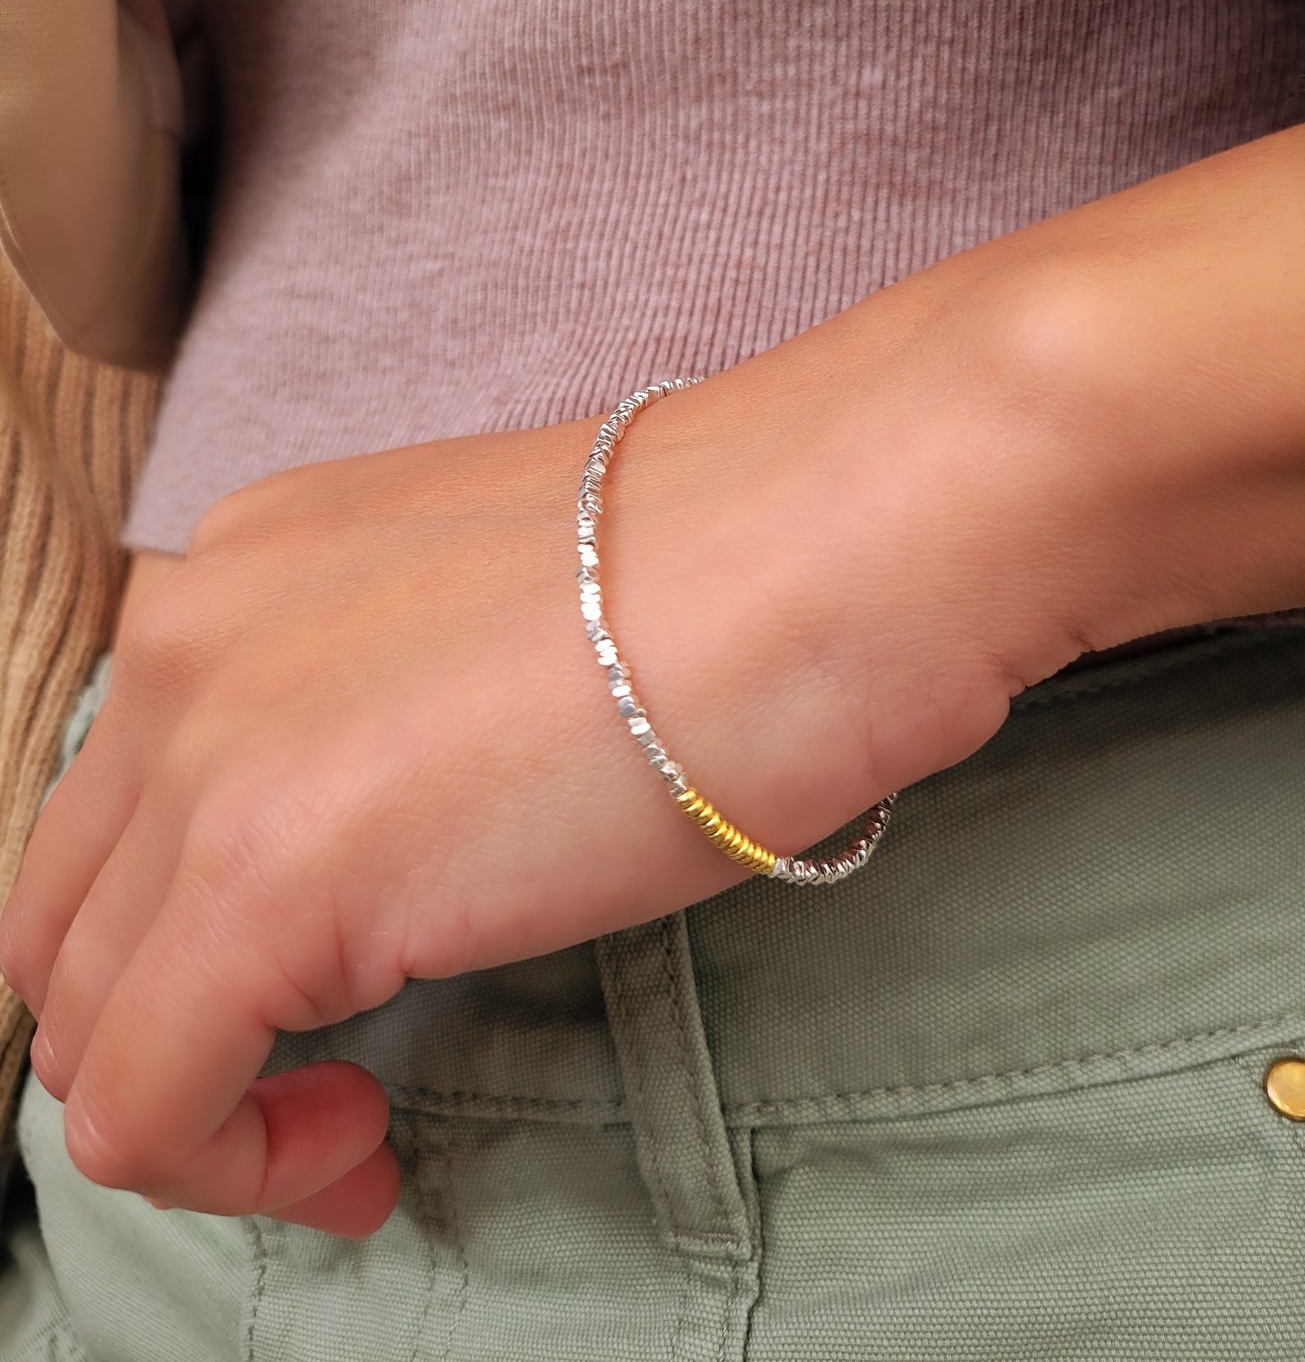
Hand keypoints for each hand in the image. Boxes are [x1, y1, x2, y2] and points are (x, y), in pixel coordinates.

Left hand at [4, 113, 1304, 1241]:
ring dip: (202, 1103)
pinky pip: (137, 1107)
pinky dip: (227, 1169)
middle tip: (333, 1073)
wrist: (837, 526)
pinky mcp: (266, 878)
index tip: (334, 987)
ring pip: (81, 1016)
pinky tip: (366, 1144)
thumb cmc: (742, 564)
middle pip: (72, 912)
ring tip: (358, 1118)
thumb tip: (412, 838)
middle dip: (171, 1024)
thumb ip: (400, 710)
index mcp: (246, 570)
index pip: (127, 802)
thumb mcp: (504, 622)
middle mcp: (187, 641)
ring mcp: (212, 753)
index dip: (198, 927)